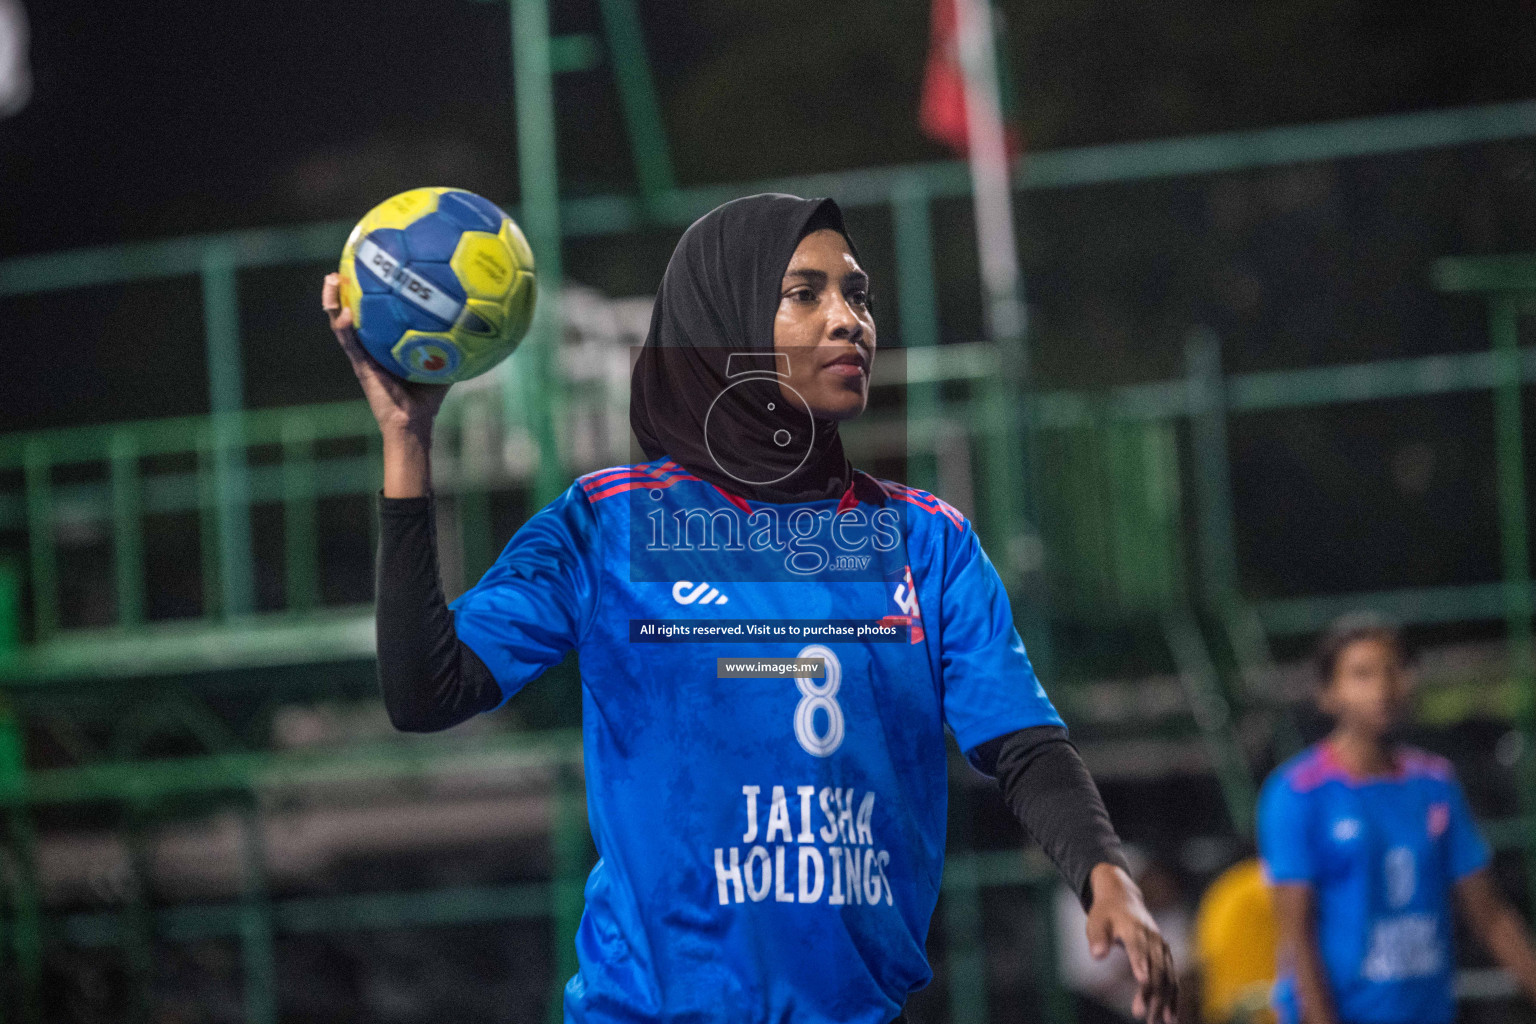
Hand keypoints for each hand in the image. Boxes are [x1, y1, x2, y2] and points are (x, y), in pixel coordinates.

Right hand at [322, 273, 450, 437]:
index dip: (365, 290)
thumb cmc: (429, 397)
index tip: (367, 266)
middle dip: (343, 289)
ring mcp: (362, 356)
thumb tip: (476, 320)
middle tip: (343, 266)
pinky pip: (350, 343)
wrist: (415, 422)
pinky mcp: (360, 367)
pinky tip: (345, 313)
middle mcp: (369, 346)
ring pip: (339, 323)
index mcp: (383, 343)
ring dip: (332, 302)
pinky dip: (344, 328)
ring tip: (332, 280)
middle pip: (349, 311)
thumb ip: (454, 341)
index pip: (371, 312)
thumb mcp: (444, 361)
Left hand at [1085, 862, 1178, 1023]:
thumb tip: (1097, 955)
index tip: (1142, 980)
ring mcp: (1162, 947)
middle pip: (1156, 966)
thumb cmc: (1105, 913)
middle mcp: (1152, 938)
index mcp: (1134, 927)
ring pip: (1167, 975)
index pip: (1137, 946)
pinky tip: (1170, 1017)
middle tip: (1141, 1014)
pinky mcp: (1165, 956)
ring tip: (1160, 1021)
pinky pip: (1172, 978)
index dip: (1140, 962)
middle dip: (1151, 992)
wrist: (1124, 898)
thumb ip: (1097, 937)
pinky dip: (1173, 997)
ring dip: (1165, 999)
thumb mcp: (1095, 920)